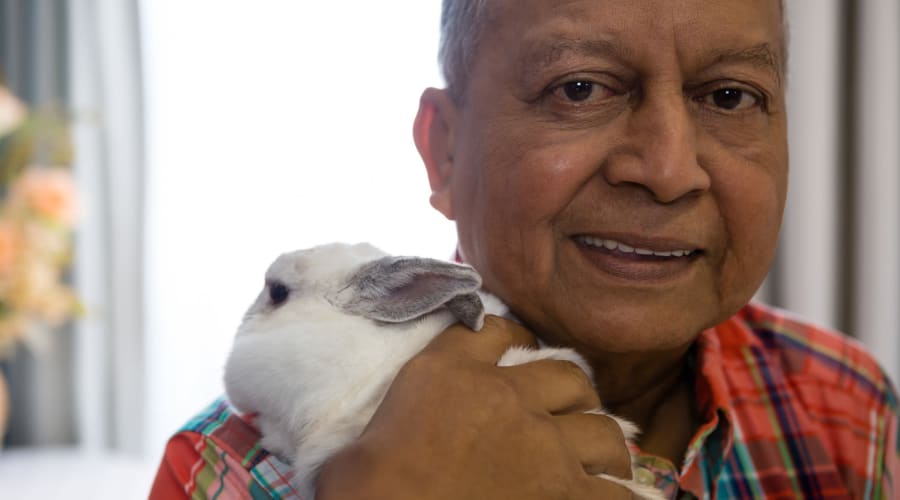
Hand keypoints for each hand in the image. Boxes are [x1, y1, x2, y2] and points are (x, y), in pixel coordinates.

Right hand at [316, 315, 637, 499]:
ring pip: (599, 426)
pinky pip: (613, 488)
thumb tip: (369, 451)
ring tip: (600, 456)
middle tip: (569, 409)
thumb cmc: (364, 489)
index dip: (511, 336)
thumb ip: (383, 431)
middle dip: (572, 391)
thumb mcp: (354, 450)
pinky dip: (618, 495)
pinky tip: (616, 498)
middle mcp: (503, 395)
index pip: (491, 332)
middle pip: (563, 375)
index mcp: (447, 374)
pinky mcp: (564, 489)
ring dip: (602, 441)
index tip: (518, 348)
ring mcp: (541, 442)